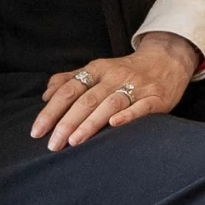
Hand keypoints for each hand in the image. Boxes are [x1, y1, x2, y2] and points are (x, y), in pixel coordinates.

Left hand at [33, 32, 198, 150]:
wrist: (167, 60)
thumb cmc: (125, 70)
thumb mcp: (97, 69)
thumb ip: (70, 80)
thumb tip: (46, 95)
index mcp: (97, 69)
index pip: (69, 89)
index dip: (52, 110)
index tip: (37, 131)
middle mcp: (115, 76)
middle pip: (87, 99)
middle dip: (67, 123)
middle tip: (52, 144)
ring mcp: (137, 86)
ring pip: (110, 104)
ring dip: (91, 123)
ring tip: (74, 141)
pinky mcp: (156, 97)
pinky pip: (141, 107)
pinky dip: (127, 115)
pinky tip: (114, 125)